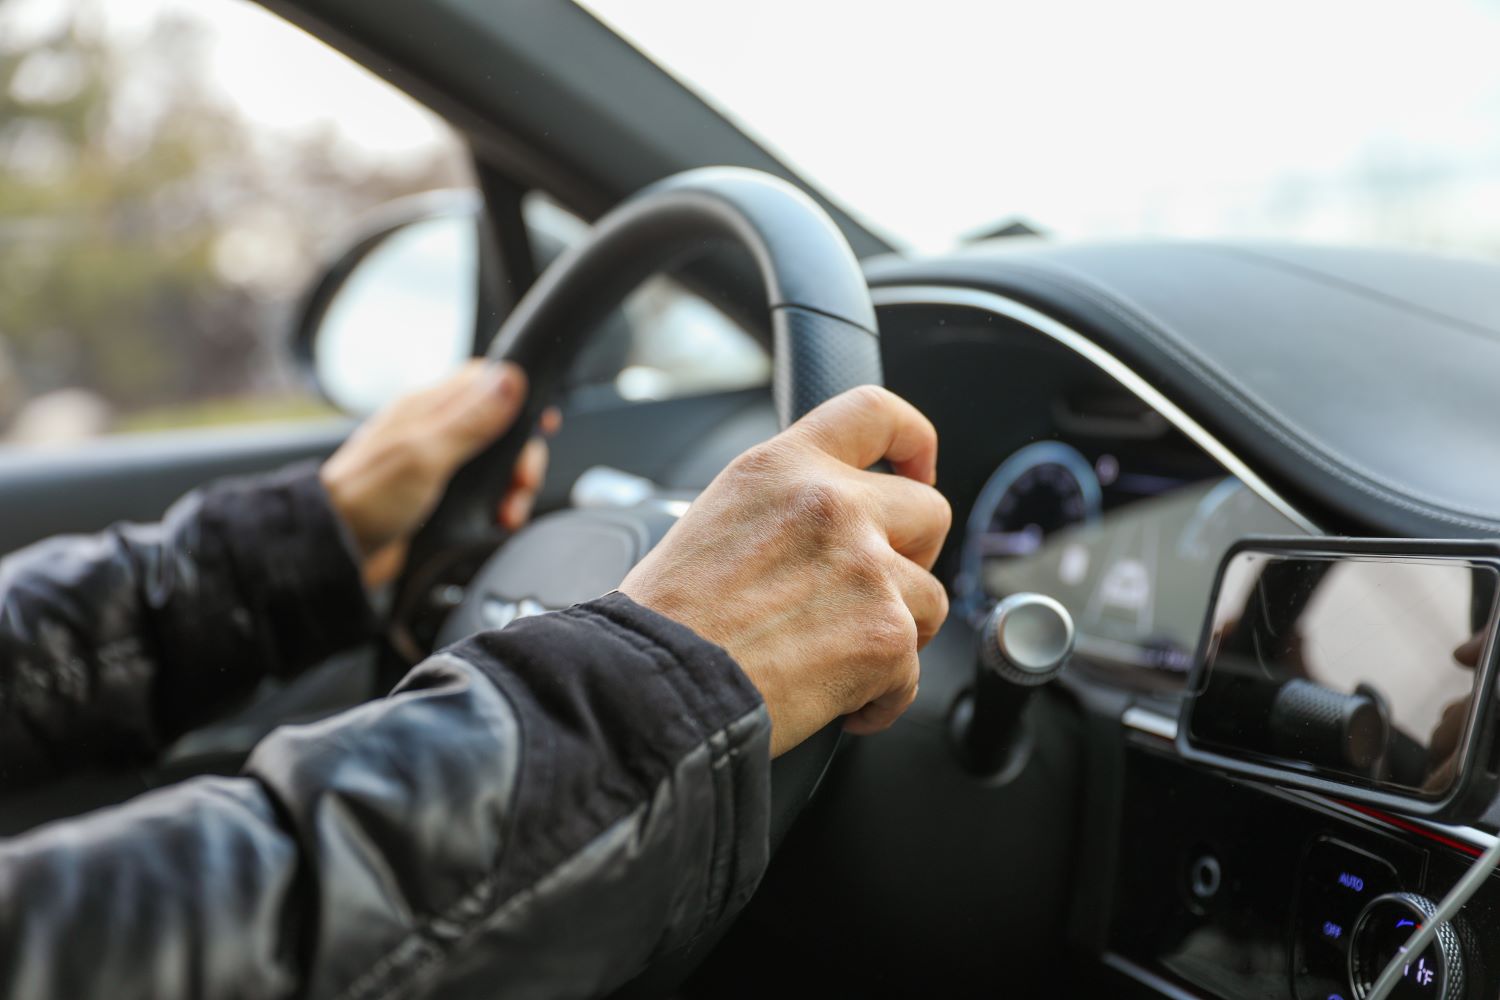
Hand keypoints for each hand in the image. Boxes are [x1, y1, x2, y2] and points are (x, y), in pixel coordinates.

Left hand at [320, 360, 556, 586]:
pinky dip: (497, 508)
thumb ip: (470, 420)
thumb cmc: (365, 498)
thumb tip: (510, 378)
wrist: (334, 551)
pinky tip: (497, 523)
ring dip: (513, 487)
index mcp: (427, 407)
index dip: (519, 395)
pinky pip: (483, 495)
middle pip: (500, 427)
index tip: (541, 423)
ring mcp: (438, 465)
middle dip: (521, 455)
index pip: (485, 379)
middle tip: (521, 481)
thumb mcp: (424, 454)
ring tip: (508, 510)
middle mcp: (435, 431)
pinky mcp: (440, 498)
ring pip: (495, 464)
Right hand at [620, 386, 951, 755]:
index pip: (875, 412)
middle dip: (914, 555)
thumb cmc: (666, 620)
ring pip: (929, 598)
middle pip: (929, 511)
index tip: (919, 468)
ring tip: (841, 660)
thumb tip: (824, 529)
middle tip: (875, 591)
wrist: (654, 686)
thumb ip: (784, 505)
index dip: (914, 439)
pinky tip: (839, 703)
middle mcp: (834, 504)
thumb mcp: (715, 517)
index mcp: (785, 467)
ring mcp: (868, 567)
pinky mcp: (885, 634)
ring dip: (897, 632)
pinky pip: (912, 671)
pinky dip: (882, 697)